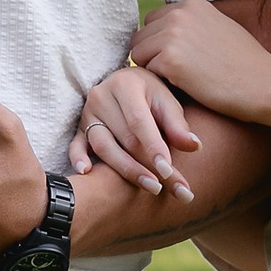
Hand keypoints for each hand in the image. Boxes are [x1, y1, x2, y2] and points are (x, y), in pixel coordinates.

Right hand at [70, 63, 202, 198]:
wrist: (127, 82)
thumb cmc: (151, 93)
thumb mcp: (168, 101)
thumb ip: (178, 125)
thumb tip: (194, 147)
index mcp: (125, 84)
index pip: (139, 122)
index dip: (154, 147)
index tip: (168, 171)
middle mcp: (101, 96)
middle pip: (124, 138)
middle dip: (147, 165)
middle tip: (168, 188)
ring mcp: (87, 113)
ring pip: (103, 146)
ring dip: (126, 169)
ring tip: (150, 187)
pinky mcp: (78, 128)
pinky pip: (75, 145)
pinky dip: (78, 158)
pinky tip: (87, 172)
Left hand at [128, 0, 270, 128]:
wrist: (263, 83)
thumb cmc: (246, 63)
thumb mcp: (218, 27)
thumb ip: (192, 24)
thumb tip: (166, 32)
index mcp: (191, 4)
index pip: (152, 20)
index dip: (159, 42)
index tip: (177, 58)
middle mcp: (179, 14)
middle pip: (141, 37)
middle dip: (152, 55)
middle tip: (176, 73)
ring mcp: (173, 35)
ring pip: (139, 54)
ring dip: (153, 69)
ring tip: (181, 80)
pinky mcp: (170, 61)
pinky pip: (147, 72)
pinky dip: (161, 83)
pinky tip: (185, 87)